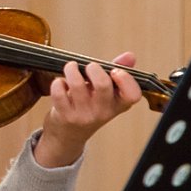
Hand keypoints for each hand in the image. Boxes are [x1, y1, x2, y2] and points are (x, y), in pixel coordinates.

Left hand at [34, 52, 141, 167]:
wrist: (69, 135)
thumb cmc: (90, 107)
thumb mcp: (107, 94)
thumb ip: (118, 73)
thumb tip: (130, 56)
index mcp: (118, 104)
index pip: (132, 95)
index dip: (126, 80)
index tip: (115, 71)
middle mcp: (103, 112)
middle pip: (103, 85)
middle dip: (94, 68)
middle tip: (89, 66)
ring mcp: (84, 115)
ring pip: (77, 86)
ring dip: (72, 70)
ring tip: (71, 67)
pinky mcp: (65, 116)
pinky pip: (59, 94)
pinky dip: (57, 83)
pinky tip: (60, 83)